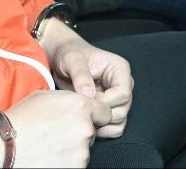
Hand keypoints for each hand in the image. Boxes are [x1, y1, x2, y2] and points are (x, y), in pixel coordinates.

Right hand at [3, 89, 111, 166]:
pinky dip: (65, 161)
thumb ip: (69, 100)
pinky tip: (48, 156)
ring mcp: (81, 153)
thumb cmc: (20, 120)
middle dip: (79, 133)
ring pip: (83, 150)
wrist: (3, 147)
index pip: (105, 112)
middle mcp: (85, 129)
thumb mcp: (45, 97)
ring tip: (49, 145)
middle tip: (57, 133)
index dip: (94, 115)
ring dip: (72, 149)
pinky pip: (75, 163)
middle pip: (92, 132)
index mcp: (80, 107)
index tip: (85, 119)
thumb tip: (78, 105)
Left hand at [40, 22, 133, 139]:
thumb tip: (90, 94)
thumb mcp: (72, 60)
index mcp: (119, 69)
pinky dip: (101, 129)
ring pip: (119, 122)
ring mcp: (118, 98)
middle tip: (81, 108)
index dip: (105, 101)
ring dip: (100, 124)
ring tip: (81, 114)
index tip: (86, 98)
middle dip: (101, 114)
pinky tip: (85, 120)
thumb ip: (81, 75)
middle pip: (123, 110)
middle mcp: (123, 84)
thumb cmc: (69, 54)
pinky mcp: (111, 109)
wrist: (62, 58)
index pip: (123, 94)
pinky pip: (113, 128)